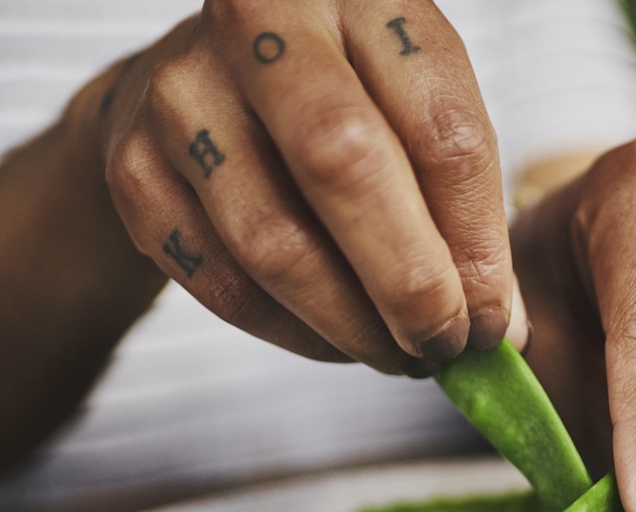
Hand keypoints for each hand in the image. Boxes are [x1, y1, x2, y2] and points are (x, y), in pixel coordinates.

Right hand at [97, 1, 511, 374]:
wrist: (199, 82)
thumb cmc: (341, 97)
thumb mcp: (414, 106)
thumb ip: (462, 202)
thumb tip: (502, 330)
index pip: (440, 129)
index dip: (476, 243)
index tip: (494, 319)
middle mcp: (261, 23)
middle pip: (344, 168)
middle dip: (409, 284)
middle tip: (443, 347)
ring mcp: (182, 92)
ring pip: (275, 243)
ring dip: (350, 324)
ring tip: (396, 355)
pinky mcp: (133, 167)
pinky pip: (224, 284)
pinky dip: (293, 332)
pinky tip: (335, 338)